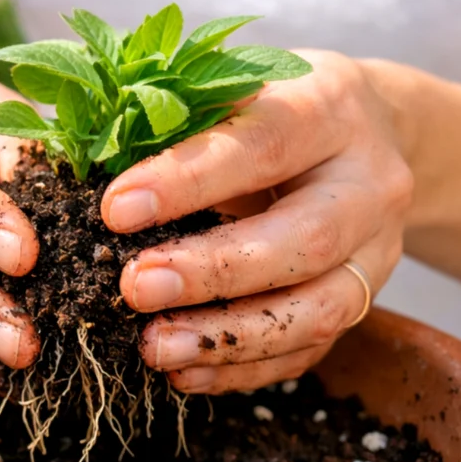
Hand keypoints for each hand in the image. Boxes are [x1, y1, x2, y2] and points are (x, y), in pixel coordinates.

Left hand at [103, 50, 413, 393]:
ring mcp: (376, 250)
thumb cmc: (268, 105)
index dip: (187, 181)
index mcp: (327, 108)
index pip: (260, 145)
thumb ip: (173, 118)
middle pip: (303, 238)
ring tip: (154, 347)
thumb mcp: (230, 87)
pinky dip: (243, 369)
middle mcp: (367, 183)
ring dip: (229, 338)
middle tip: (134, 288)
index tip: (115, 210)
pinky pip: (309, 349)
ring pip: (318, 309)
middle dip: (212, 272)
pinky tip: (183, 374)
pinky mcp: (366, 301)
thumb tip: (84, 159)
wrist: (367, 130)